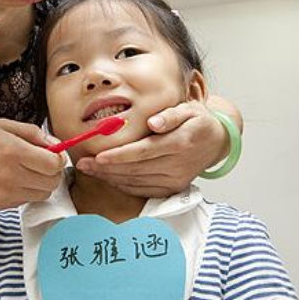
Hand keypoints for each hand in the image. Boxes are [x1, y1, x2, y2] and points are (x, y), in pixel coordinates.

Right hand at [0, 118, 65, 208]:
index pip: (54, 165)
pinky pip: (24, 201)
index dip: (59, 159)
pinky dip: (25, 191)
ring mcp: (4, 193)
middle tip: (42, 162)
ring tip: (25, 170)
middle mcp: (11, 175)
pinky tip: (11, 179)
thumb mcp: (2, 124)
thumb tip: (55, 144)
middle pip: (52, 182)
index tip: (53, 153)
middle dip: (52, 172)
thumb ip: (32, 133)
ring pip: (41, 195)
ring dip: (40, 183)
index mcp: (14, 152)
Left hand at [75, 101, 225, 196]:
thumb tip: (154, 122)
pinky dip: (123, 185)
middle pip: (136, 169)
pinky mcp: (172, 189)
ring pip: (136, 181)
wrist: (215, 141)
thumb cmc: (197, 121)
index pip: (144, 151)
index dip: (120, 156)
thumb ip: (170, 115)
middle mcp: (178, 165)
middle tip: (83, 163)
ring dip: (111, 177)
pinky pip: (143, 190)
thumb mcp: (189, 109)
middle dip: (107, 168)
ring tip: (90, 169)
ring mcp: (175, 180)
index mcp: (180, 143)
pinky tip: (108, 177)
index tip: (99, 156)